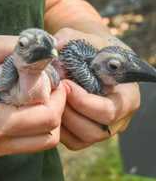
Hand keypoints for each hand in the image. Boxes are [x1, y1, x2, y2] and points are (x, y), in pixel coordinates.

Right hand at [0, 34, 65, 157]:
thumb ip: (14, 46)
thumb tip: (46, 47)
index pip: (47, 120)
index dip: (59, 99)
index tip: (56, 83)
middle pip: (49, 135)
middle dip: (57, 109)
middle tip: (51, 90)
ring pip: (43, 142)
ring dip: (49, 119)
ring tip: (42, 98)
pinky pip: (30, 142)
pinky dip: (38, 126)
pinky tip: (30, 107)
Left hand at [54, 28, 139, 149]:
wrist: (95, 58)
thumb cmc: (95, 49)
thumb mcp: (88, 39)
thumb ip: (72, 39)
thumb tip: (54, 46)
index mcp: (127, 97)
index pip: (108, 111)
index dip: (84, 101)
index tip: (65, 84)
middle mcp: (119, 118)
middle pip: (95, 130)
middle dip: (70, 112)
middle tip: (55, 93)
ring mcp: (104, 128)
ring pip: (83, 139)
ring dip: (63, 122)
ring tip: (52, 100)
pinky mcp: (90, 132)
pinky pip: (74, 141)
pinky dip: (61, 129)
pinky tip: (54, 109)